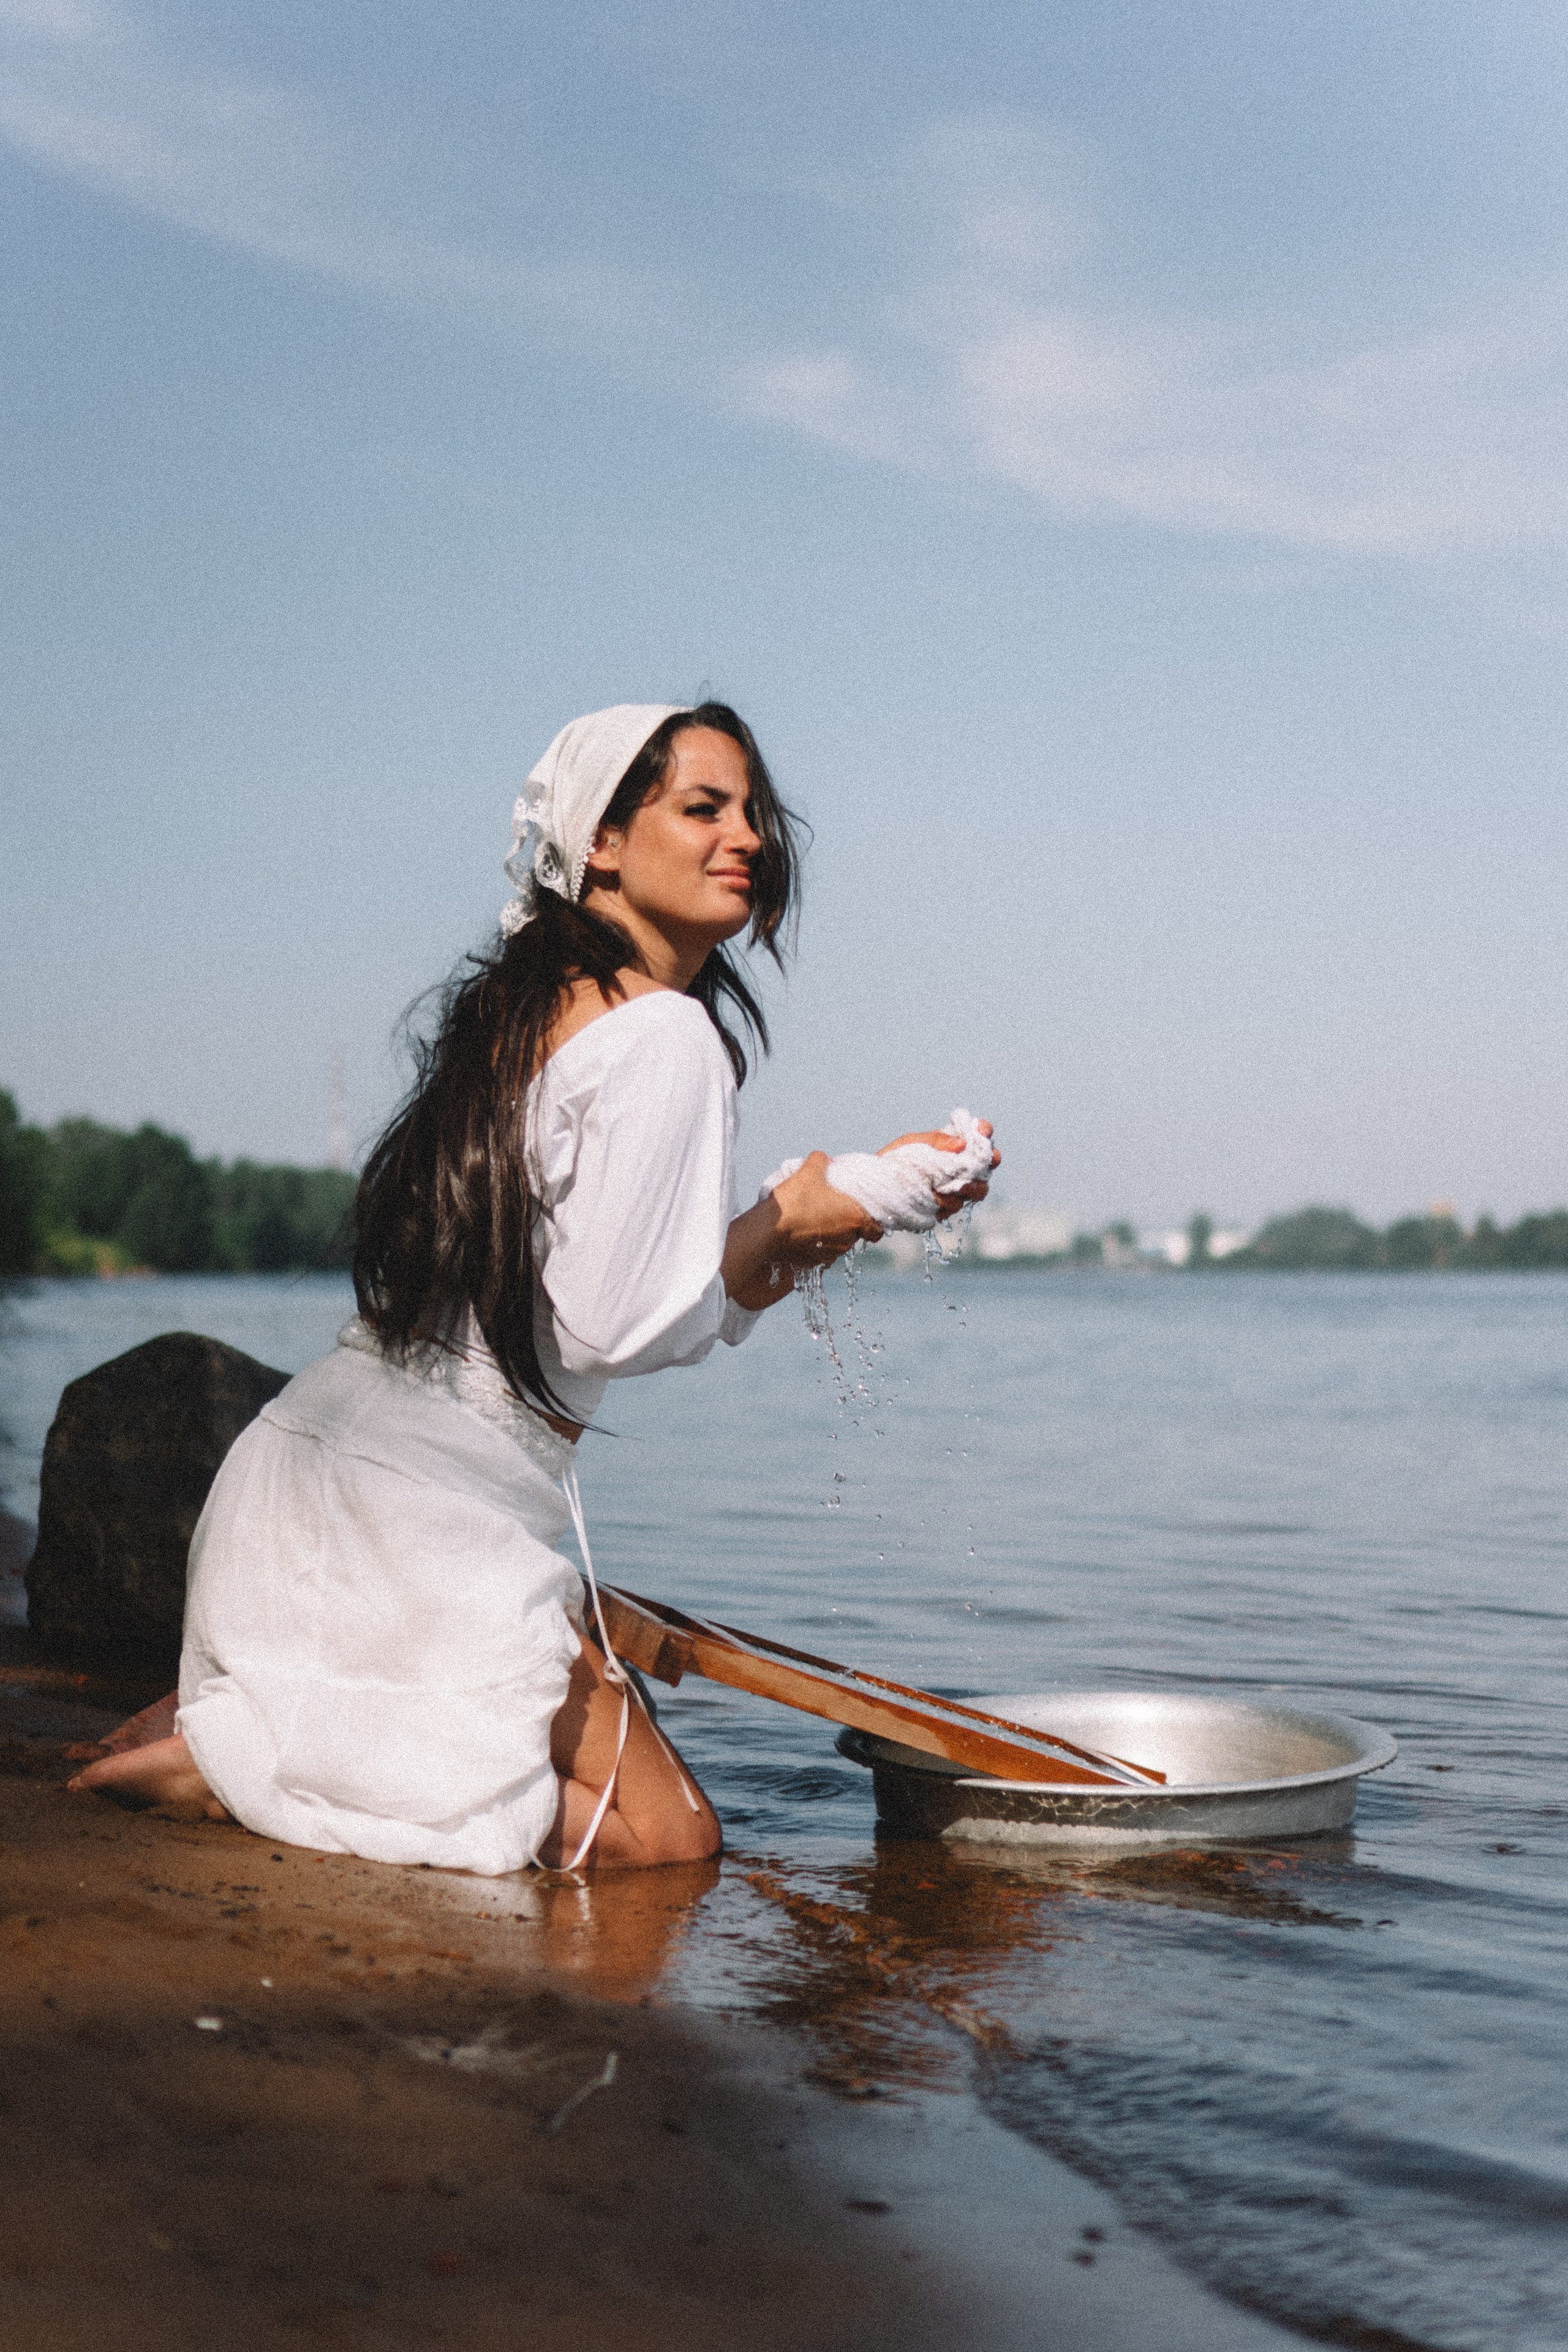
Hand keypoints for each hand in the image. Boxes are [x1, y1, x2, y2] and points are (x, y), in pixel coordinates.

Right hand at [769, 1151, 884, 1261]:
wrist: (769, 1230)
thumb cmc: (794, 1201)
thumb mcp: (808, 1172)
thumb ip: (820, 1161)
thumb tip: (823, 1158)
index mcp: (854, 1218)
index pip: (877, 1230)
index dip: (873, 1223)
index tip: (863, 1215)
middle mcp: (846, 1240)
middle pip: (856, 1234)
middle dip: (847, 1224)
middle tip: (833, 1210)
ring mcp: (830, 1254)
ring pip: (838, 1243)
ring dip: (832, 1234)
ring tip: (815, 1219)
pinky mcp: (814, 1262)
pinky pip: (821, 1252)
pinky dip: (816, 1244)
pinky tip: (803, 1232)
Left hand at [878, 1120, 998, 1222]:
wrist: (877, 1187)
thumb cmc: (895, 1160)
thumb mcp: (912, 1143)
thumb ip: (936, 1141)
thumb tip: (960, 1143)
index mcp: (952, 1146)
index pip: (976, 1136)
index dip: (984, 1132)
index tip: (983, 1131)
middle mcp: (958, 1167)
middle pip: (986, 1165)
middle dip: (989, 1161)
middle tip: (986, 1160)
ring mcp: (954, 1188)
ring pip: (978, 1189)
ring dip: (974, 1186)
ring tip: (962, 1185)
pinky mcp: (945, 1206)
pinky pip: (956, 1205)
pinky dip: (950, 1201)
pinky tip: (939, 1197)